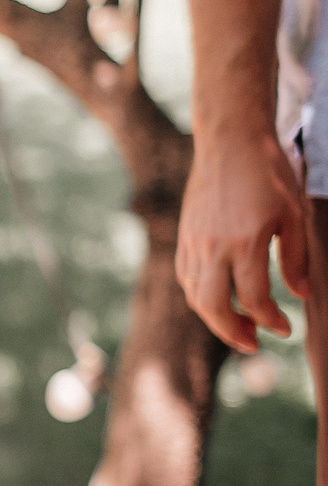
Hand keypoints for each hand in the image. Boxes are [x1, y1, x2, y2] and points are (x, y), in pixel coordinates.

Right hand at [178, 129, 311, 351]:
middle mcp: (212, 247)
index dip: (272, 321)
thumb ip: (295, 258)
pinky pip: (186, 277)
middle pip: (213, 307)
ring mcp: (193, 242)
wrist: (229, 140)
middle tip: (254, 344)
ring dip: (214, 318)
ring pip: (195, 295)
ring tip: (237, 326)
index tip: (286, 329)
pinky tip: (218, 297)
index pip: (254, 298)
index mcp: (245, 242)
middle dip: (233, 333)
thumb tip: (301, 295)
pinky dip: (200, 296)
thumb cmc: (269, 173)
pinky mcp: (184, 235)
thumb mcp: (294, 214)